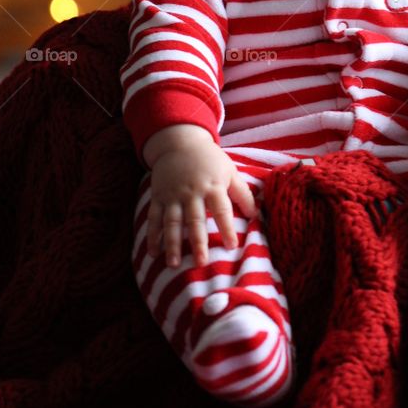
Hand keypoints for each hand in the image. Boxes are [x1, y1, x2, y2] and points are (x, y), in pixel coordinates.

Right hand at [144, 125, 258, 267]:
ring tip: (174, 264)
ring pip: (172, 222)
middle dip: (198, 242)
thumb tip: (255, 214)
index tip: (232, 246)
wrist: (180, 142)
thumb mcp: (229, 170)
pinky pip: (154, 218)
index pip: (221, 209)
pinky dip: (152, 235)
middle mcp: (192, 192)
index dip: (227, 227)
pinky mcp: (159, 196)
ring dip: (172, 243)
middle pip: (195, 219)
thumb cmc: (209, 160)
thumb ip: (242, 192)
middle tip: (201, 263)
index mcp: (212, 186)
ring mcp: (173, 195)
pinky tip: (153, 253)